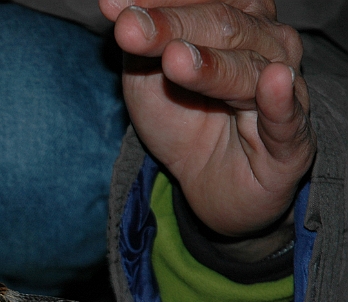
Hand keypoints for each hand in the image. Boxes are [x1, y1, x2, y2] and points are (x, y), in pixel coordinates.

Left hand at [99, 0, 315, 241]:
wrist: (207, 180)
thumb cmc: (182, 116)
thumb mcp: (148, 76)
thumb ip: (141, 42)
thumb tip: (118, 9)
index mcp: (238, 15)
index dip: (160, 2)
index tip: (112, 7)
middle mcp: (267, 42)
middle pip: (221, 25)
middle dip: (172, 27)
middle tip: (128, 31)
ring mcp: (286, 86)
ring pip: (248, 68)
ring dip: (210, 65)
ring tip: (173, 60)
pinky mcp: (292, 136)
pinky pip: (288, 115)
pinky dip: (280, 99)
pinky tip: (272, 81)